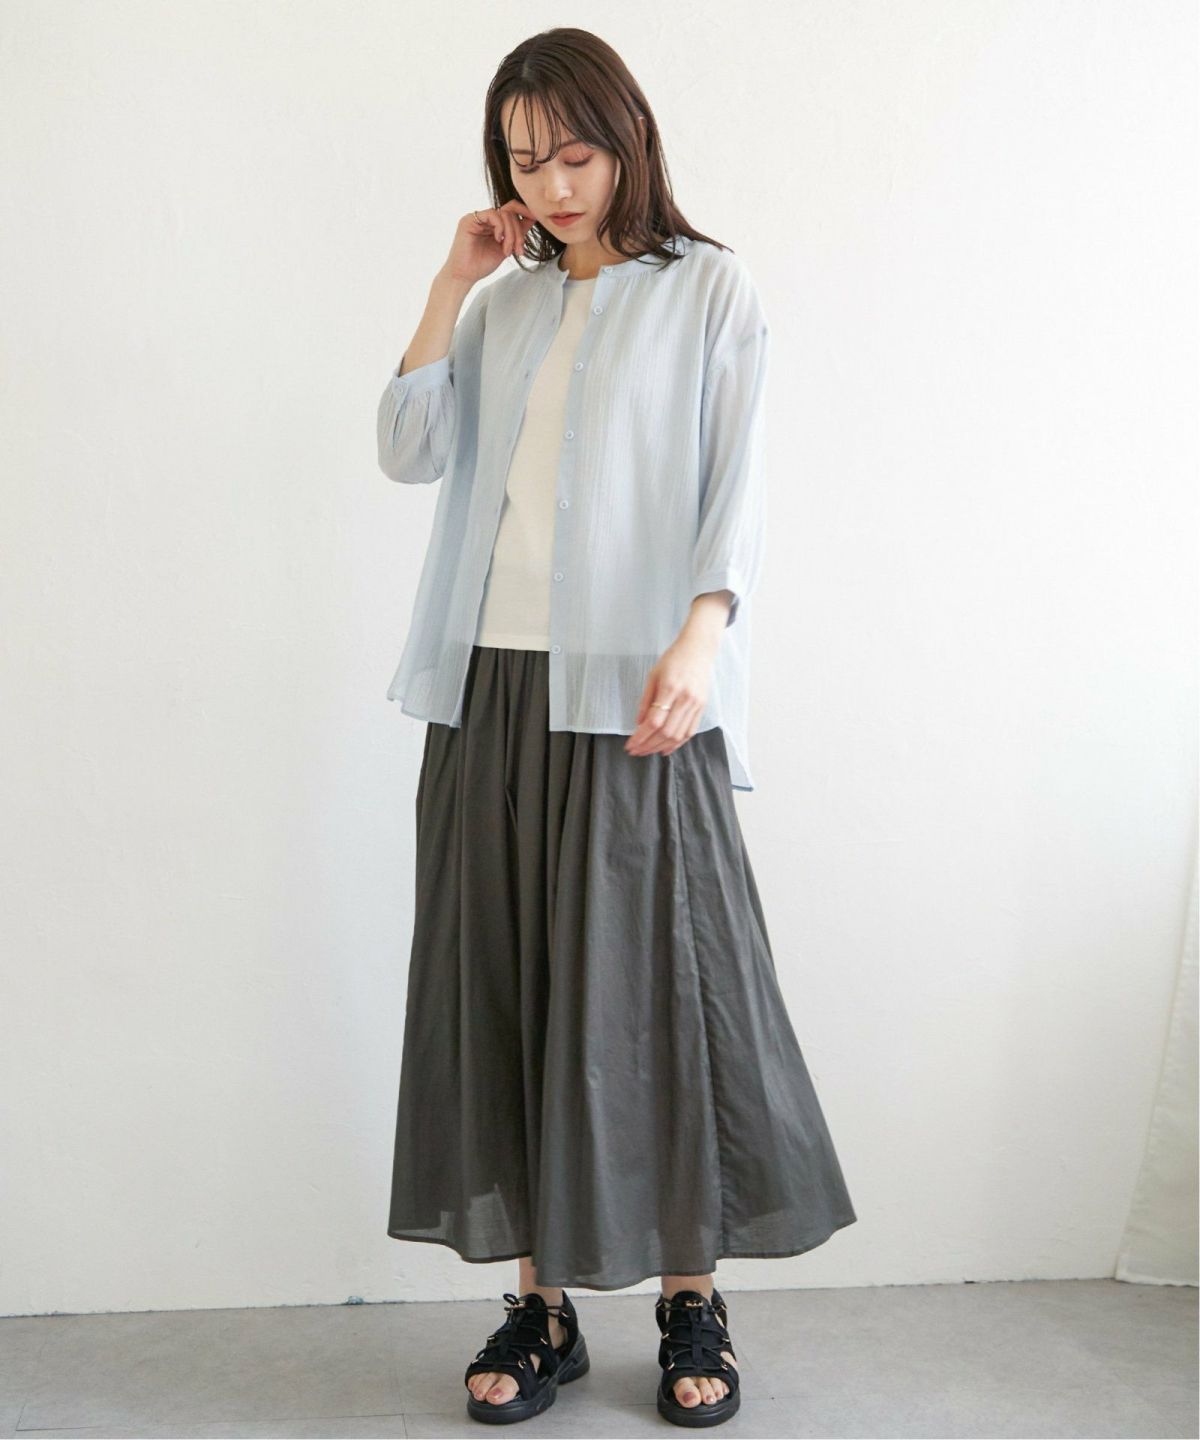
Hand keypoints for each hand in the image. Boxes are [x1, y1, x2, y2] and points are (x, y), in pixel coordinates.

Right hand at [441, 202, 538, 285]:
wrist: (465, 276)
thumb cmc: (481, 265)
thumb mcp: (505, 248)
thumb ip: (516, 234)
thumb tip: (533, 218)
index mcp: (493, 224)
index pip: (512, 211)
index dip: (525, 212)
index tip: (537, 218)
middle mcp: (485, 219)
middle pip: (510, 212)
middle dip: (518, 232)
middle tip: (518, 250)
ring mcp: (477, 218)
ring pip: (503, 214)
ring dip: (511, 233)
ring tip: (507, 250)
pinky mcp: (470, 220)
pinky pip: (493, 214)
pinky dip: (501, 227)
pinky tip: (499, 240)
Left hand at [625, 630, 720, 757]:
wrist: (698, 650)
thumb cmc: (673, 660)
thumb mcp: (653, 675)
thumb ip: (645, 700)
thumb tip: (638, 724)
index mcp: (670, 688)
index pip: (654, 721)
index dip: (641, 736)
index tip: (630, 745)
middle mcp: (685, 699)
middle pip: (666, 732)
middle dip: (648, 745)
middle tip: (636, 751)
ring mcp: (696, 705)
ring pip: (678, 735)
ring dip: (661, 747)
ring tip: (647, 752)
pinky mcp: (702, 708)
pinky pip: (690, 732)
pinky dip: (677, 744)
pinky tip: (665, 749)